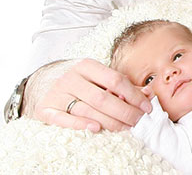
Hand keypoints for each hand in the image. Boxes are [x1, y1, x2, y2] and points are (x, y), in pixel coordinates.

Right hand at [24, 59, 152, 131]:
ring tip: (125, 127)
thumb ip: (123, 84)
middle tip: (138, 120)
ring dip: (109, 122)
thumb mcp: (98, 75)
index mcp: (86, 65)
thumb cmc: (78, 79)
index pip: (115, 80)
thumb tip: (148, 93)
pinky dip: (80, 125)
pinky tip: (96, 128)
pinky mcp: (45, 109)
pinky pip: (63, 120)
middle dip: (125, 112)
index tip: (146, 107)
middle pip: (103, 98)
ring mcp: (57, 93)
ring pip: (87, 110)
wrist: (41, 80)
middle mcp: (71, 78)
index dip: (134, 95)